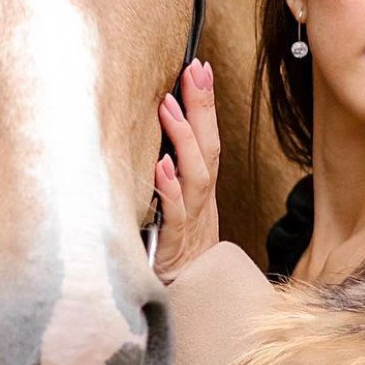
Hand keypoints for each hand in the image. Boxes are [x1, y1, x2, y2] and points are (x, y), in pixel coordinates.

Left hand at [153, 59, 219, 282]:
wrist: (190, 297)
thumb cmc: (179, 248)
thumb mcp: (178, 204)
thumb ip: (173, 171)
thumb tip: (156, 128)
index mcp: (201, 187)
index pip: (207, 137)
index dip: (205, 103)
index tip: (199, 67)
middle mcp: (200, 199)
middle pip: (207, 148)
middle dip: (202, 108)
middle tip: (193, 71)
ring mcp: (191, 220)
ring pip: (196, 175)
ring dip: (183, 139)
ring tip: (168, 107)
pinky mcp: (174, 244)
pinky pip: (174, 214)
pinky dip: (169, 190)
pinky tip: (160, 167)